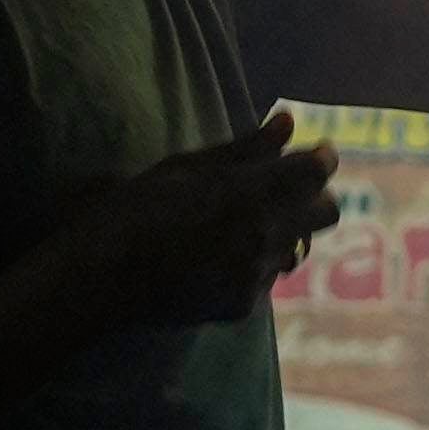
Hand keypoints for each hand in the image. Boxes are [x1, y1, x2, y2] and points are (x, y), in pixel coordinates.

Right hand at [55, 107, 339, 325]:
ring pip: (299, 246)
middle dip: (315, 195)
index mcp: (249, 194)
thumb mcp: (184, 168)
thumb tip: (286, 123)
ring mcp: (255, 276)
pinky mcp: (242, 306)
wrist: (101, 278)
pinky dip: (258, 261)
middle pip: (327, 213)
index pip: (314, 173)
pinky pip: (268, 276)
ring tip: (250, 221)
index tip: (316, 151)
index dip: (321, 159)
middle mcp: (263, 237)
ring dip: (286, 230)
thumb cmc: (133, 209)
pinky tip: (224, 254)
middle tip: (290, 186)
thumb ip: (243, 149)